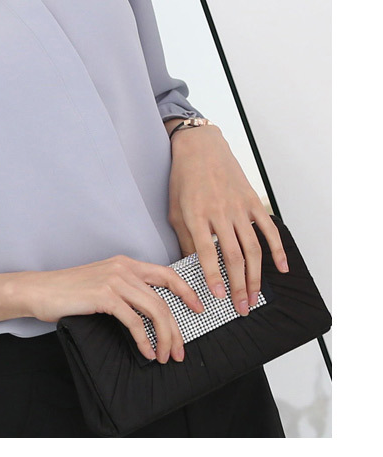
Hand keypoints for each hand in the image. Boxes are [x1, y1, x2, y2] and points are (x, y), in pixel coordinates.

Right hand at [22, 254, 206, 363]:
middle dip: (177, 328)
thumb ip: (125, 289)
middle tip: (180, 350)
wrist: (41, 290)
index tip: (198, 308)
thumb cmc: (69, 291)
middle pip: (164, 299)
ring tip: (164, 356)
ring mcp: (114, 280)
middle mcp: (123, 268)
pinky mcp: (104, 295)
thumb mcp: (102, 282)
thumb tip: (147, 313)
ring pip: (154, 310)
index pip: (166, 274)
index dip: (186, 291)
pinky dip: (144, 340)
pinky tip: (145, 352)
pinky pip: (134, 321)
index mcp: (125, 263)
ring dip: (164, 337)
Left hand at [167, 125, 288, 316]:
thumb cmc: (184, 180)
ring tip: (254, 297)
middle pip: (233, 256)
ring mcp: (239, 206)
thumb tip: (188, 268)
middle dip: (239, 286)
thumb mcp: (175, 209)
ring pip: (252, 248)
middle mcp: (219, 212)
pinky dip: (277, 249)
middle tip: (241, 308)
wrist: (201, 148)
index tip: (219, 297)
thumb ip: (184, 239)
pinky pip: (268, 228)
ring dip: (255, 276)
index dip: (213, 276)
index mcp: (196, 215)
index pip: (207, 252)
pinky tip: (281, 268)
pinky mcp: (252, 201)